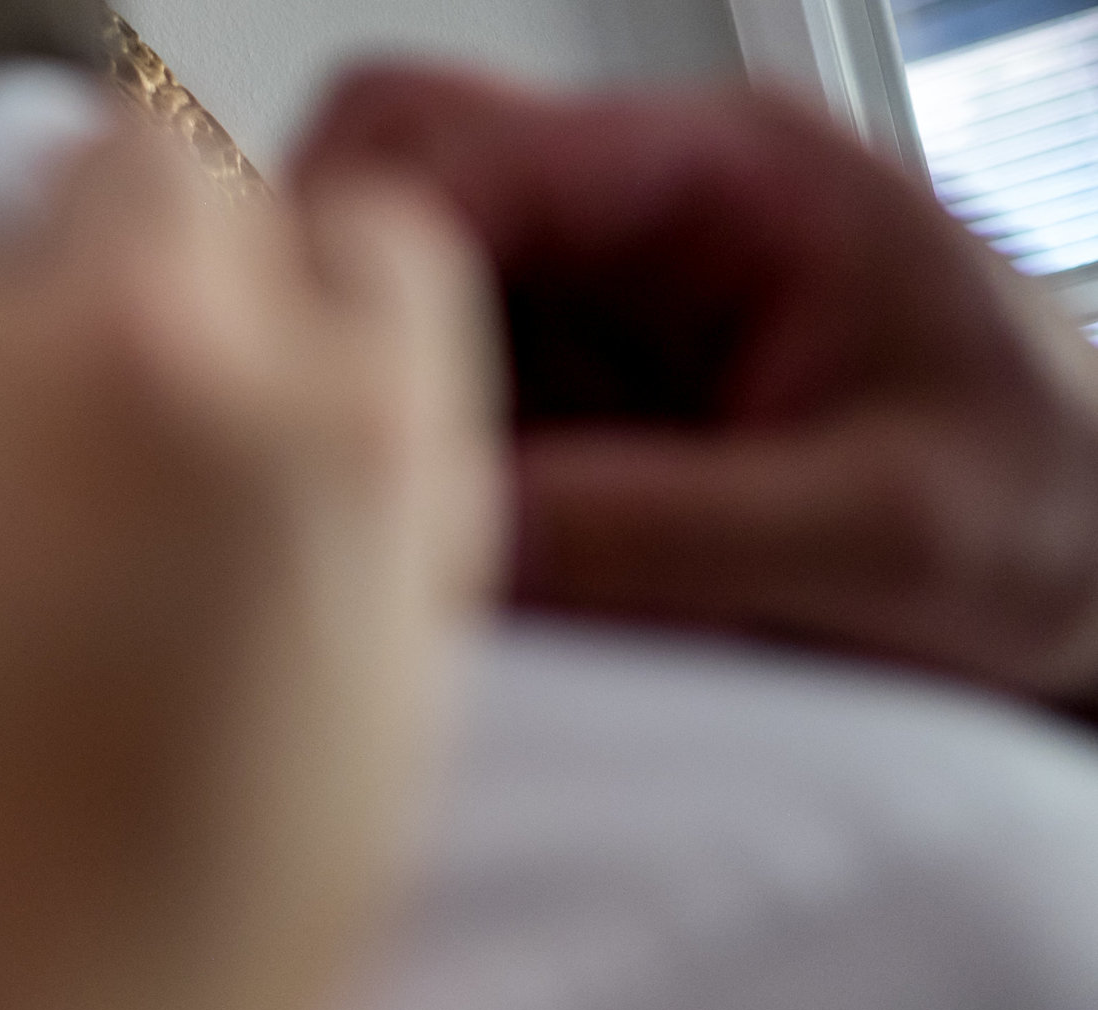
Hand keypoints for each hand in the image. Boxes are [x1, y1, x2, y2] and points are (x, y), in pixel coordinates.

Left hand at [0, 128, 500, 1009]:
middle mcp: (119, 367)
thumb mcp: (322, 816)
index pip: (360, 252)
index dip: (277, 336)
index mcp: (339, 476)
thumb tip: (243, 484)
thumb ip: (310, 586)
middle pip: (121, 191)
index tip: (204, 410)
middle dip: (83, 312)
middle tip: (5, 499)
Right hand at [295, 66, 1097, 700]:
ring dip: (350, 416)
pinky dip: (392, 484)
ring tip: (369, 539)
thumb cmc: (1049, 525)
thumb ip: (657, 531)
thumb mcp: (883, 536)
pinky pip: (418, 415)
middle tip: (301, 469)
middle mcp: (631, 223)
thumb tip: (434, 544)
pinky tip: (421, 566)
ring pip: (372, 308)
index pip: (449, 143)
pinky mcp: (566, 414)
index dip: (334, 256)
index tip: (288, 395)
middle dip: (312, 322)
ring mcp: (587, 320)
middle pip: (375, 191)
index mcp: (720, 179)